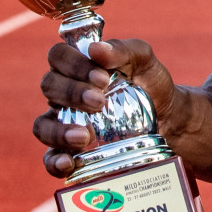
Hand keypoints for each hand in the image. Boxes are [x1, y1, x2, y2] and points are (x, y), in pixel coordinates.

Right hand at [33, 38, 179, 178]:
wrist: (169, 116)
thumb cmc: (150, 82)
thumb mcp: (144, 60)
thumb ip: (123, 50)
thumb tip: (96, 49)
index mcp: (78, 66)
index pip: (58, 56)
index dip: (73, 64)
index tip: (102, 78)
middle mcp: (65, 94)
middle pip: (49, 87)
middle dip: (72, 94)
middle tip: (99, 102)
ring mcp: (64, 123)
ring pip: (42, 126)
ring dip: (58, 131)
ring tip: (84, 136)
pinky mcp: (71, 151)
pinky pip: (50, 159)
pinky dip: (55, 162)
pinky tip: (69, 163)